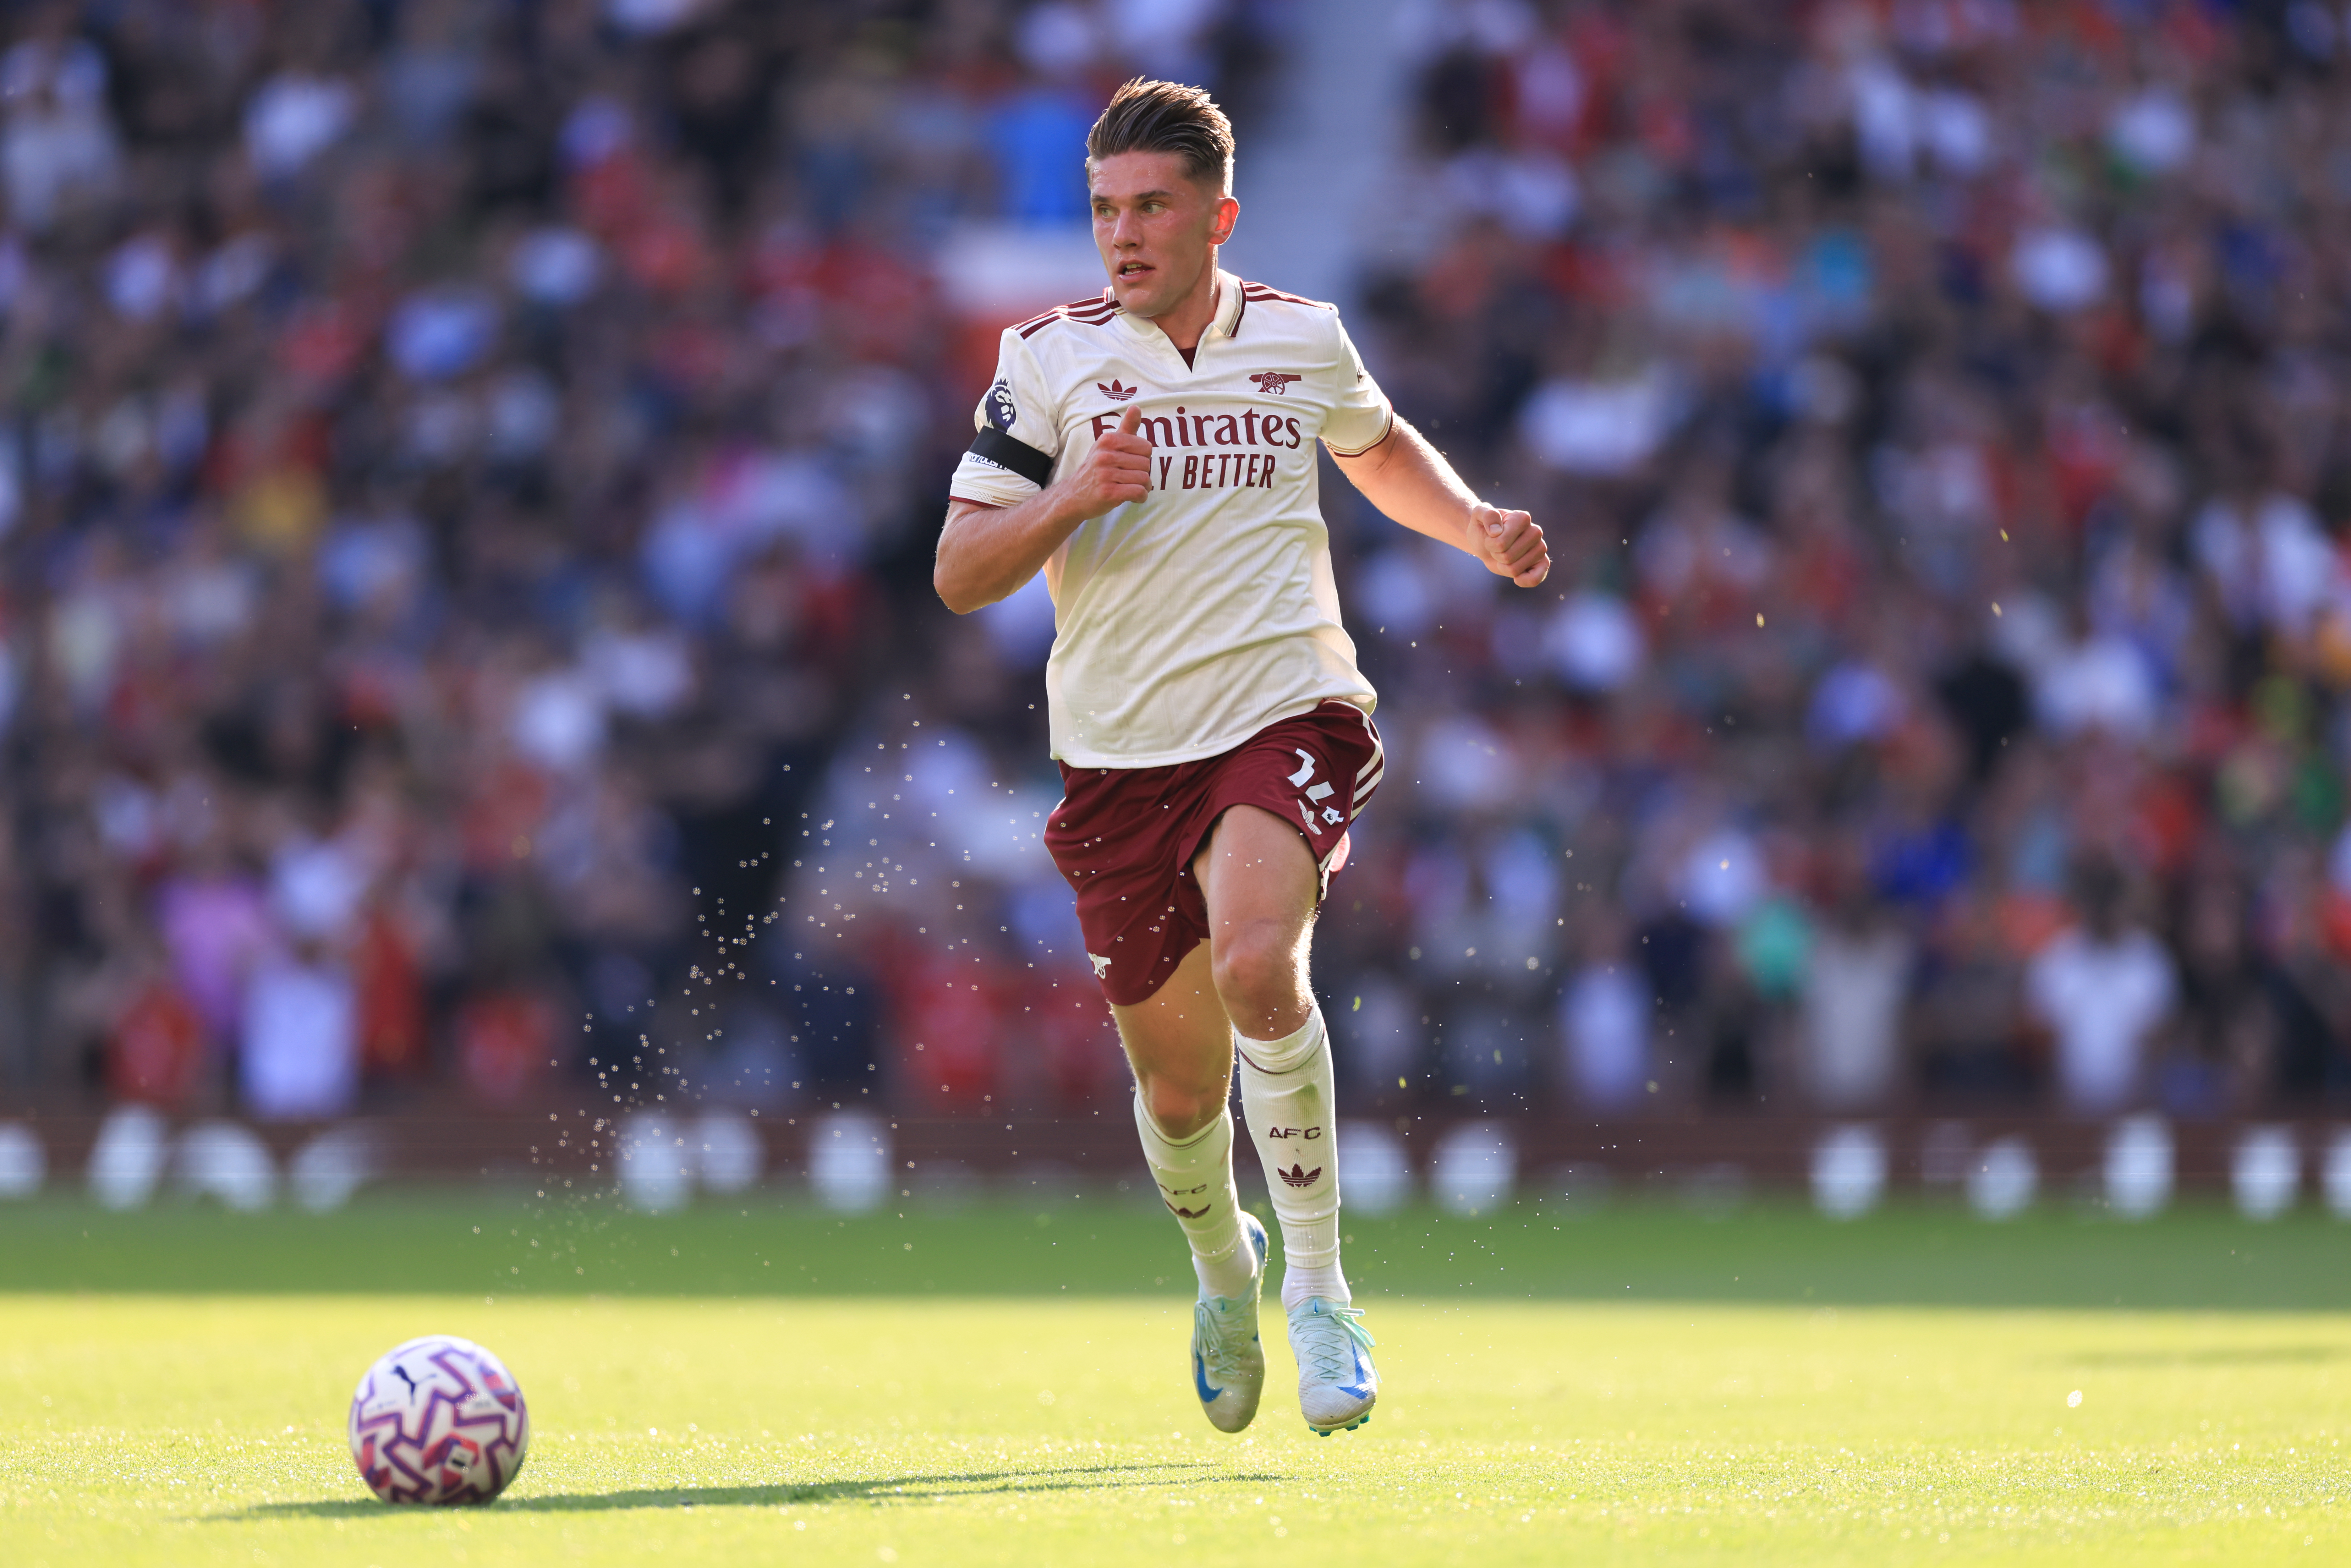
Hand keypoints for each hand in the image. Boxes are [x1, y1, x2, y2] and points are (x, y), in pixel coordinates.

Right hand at [1060, 405, 1152, 519]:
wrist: (1073, 496)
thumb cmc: (1096, 469)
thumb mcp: (1107, 446)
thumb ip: (1126, 428)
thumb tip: (1136, 407)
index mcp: (1107, 440)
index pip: (1146, 447)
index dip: (1142, 458)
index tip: (1131, 464)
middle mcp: (1105, 455)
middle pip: (1146, 464)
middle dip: (1143, 474)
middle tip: (1130, 478)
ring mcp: (1105, 474)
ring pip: (1144, 479)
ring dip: (1144, 487)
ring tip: (1132, 488)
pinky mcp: (1108, 493)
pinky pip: (1138, 492)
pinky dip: (1141, 497)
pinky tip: (1134, 497)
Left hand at [1473, 503, 1547, 586]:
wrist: (1487, 542)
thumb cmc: (1484, 528)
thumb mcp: (1478, 515)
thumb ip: (1487, 515)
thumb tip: (1496, 531)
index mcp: (1522, 518)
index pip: (1501, 542)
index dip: (1490, 544)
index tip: (1490, 536)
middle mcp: (1535, 531)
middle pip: (1508, 557)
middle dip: (1496, 555)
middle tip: (1497, 548)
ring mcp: (1540, 548)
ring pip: (1515, 569)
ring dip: (1503, 566)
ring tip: (1504, 555)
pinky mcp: (1542, 563)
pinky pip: (1535, 579)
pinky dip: (1522, 581)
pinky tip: (1516, 577)